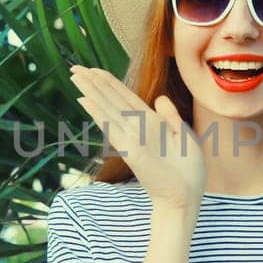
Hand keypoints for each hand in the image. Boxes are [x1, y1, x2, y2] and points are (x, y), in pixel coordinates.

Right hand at [69, 64, 206, 207]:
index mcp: (150, 122)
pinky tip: (85, 100)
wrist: (186, 196)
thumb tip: (159, 97)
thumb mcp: (183, 135)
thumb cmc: (188, 170)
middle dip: (93, 82)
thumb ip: (170, 116)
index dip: (109, 81)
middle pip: (111, 98)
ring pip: (108, 108)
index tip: (93, 69)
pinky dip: (98, 113)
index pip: (125, 96)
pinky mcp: (130, 150)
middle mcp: (137, 127)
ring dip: (91, 91)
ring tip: (75, 75)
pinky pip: (111, 128)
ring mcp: (131, 138)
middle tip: (74, 66)